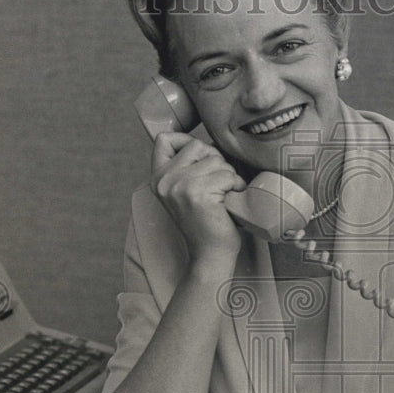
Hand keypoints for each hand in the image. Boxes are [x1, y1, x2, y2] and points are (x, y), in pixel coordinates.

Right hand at [151, 131, 245, 264]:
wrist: (210, 253)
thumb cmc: (206, 220)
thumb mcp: (185, 190)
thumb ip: (186, 166)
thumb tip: (207, 140)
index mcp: (157, 177)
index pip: (164, 138)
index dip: (187, 141)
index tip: (202, 159)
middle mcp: (163, 180)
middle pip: (198, 145)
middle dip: (215, 161)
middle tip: (217, 185)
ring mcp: (178, 186)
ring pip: (216, 159)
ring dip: (228, 175)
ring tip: (223, 195)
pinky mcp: (197, 193)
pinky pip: (227, 175)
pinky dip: (236, 186)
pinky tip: (230, 201)